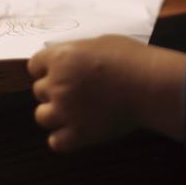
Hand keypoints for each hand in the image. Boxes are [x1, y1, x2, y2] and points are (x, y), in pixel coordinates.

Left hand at [28, 35, 185, 151]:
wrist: (150, 85)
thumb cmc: (132, 59)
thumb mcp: (102, 42)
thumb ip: (79, 52)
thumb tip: (70, 59)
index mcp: (62, 58)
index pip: (35, 65)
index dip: (47, 67)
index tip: (59, 70)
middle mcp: (57, 85)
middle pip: (39, 90)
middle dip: (55, 89)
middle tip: (78, 87)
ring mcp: (65, 111)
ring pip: (42, 116)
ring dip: (56, 112)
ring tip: (77, 108)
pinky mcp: (78, 134)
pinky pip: (55, 141)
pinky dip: (64, 137)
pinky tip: (78, 128)